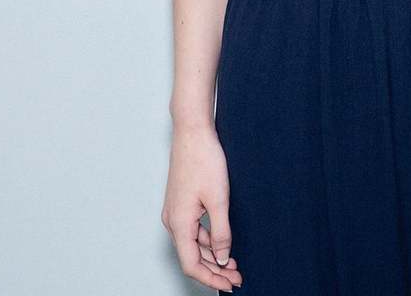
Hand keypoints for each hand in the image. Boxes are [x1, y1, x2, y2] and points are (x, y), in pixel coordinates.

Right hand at [161, 122, 242, 290]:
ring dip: (212, 256)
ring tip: (234, 263)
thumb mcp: (218, 199)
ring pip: (193, 244)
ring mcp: (175, 211)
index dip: (211, 279)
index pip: (192, 265)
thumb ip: (221, 233)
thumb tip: (223, 259)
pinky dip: (207, 240)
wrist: (192, 131)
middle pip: (192, 257)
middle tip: (237, 277)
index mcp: (179, 224)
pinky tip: (223, 242)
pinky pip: (193, 230)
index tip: (230, 285)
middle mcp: (173, 221)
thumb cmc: (204, 160)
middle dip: (215, 270)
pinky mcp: (181, 202)